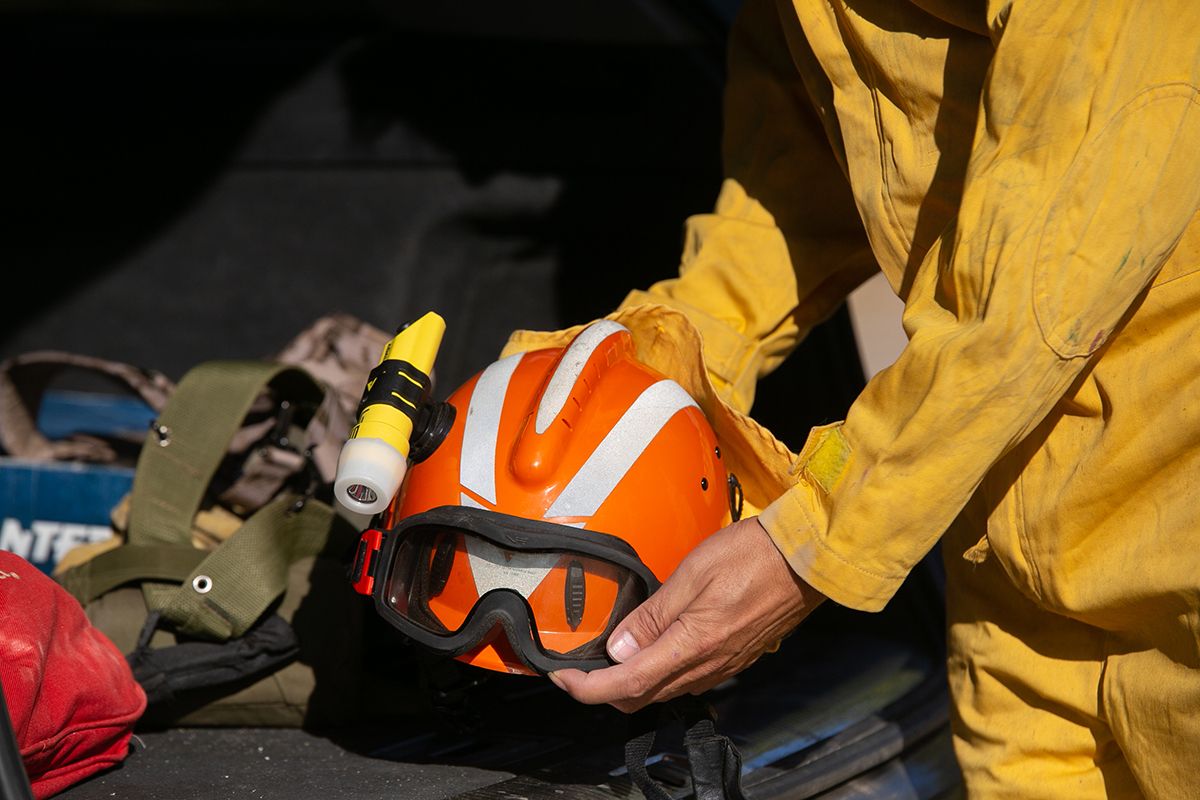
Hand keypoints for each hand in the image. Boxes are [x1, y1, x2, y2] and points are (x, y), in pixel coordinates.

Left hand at [549, 516, 824, 712]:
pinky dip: (657, 673)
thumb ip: (652, 615)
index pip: (625, 685)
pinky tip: (650, 649)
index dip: (586, 689)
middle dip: (602, 690)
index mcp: (691, 647)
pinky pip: (686, 679)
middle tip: (579, 667)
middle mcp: (706, 667)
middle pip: (641, 697)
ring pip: (663, 691)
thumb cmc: (752, 556)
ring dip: (630, 682)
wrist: (806, 560)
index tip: (562, 676)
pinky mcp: (733, 659)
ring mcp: (722, 667)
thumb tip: (618, 648)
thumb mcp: (691, 574)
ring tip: (609, 656)